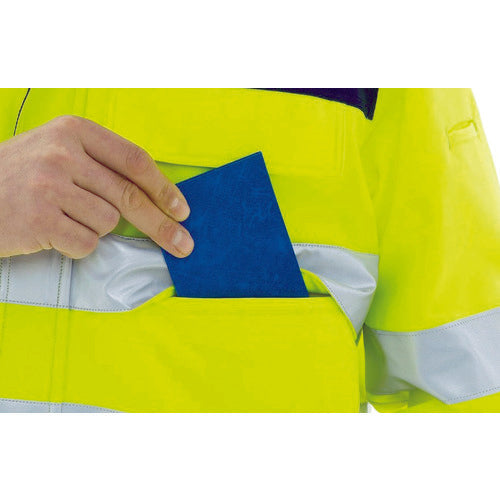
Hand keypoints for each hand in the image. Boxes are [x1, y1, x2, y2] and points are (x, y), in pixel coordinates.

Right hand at [0, 115, 193, 258]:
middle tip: (182, 243)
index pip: (134, 160)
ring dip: (94, 228)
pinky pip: (86, 242)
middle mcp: (62, 153)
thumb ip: (101, 165)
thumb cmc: (20, 176)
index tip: (181, 209)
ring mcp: (48, 185)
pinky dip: (76, 245)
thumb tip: (154, 193)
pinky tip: (53, 232)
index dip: (163, 188)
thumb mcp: (58, 152)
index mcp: (73, 131)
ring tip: (63, 217)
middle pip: (130, 196)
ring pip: (108, 222)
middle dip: (162, 225)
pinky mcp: (39, 219)